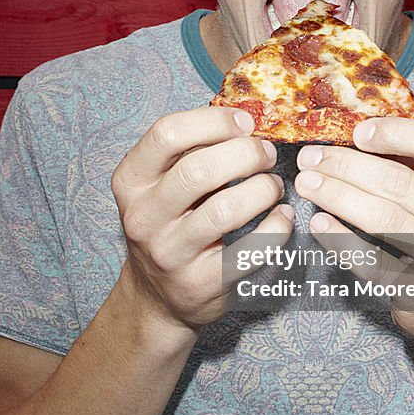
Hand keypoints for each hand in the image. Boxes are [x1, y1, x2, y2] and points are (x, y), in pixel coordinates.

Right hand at [111, 107, 293, 332]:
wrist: (157, 297)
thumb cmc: (170, 224)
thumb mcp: (160, 185)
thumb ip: (191, 150)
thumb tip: (246, 116)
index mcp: (131, 181)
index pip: (167, 133)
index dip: (214, 122)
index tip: (245, 123)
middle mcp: (143, 217)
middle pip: (198, 170)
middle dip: (245, 154)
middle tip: (267, 154)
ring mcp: (170, 254)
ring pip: (226, 209)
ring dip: (263, 189)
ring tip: (274, 186)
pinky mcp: (201, 283)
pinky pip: (250, 248)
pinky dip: (276, 227)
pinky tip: (282, 217)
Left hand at [294, 118, 413, 350]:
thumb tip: (358, 130)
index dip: (398, 133)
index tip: (357, 131)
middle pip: (399, 182)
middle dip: (345, 165)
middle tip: (311, 157)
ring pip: (381, 218)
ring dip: (336, 195)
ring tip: (307, 183)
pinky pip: (371, 260)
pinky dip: (339, 239)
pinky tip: (319, 223)